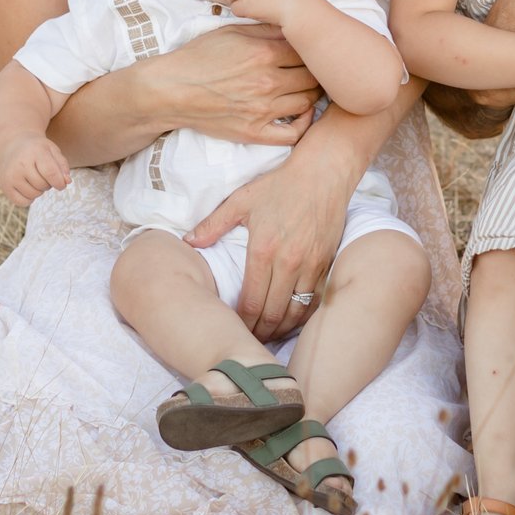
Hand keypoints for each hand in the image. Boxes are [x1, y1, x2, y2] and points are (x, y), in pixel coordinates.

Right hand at [0, 135, 72, 205]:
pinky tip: (27, 187)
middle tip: (43, 176)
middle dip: (48, 184)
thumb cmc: (37, 150)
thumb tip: (67, 182)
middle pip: (42, 185)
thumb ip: (62, 166)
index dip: (59, 182)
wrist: (13, 146)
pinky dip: (29, 198)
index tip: (61, 184)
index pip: (50, 173)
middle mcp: (20, 163)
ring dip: (39, 191)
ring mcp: (10, 175)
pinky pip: (22, 202)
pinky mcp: (5, 186)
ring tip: (35, 179)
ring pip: (33, 195)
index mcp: (35, 151)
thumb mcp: (52, 151)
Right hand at [150, 23, 319, 144]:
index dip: (312, 51)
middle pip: (312, 78)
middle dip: (317, 72)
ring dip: (312, 95)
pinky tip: (301, 114)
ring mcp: (262, 109)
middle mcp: (267, 82)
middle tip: (317, 71)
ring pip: (307, 103)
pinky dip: (304, 124)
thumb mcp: (231, 32)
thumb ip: (265, 30)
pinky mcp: (254, 132)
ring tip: (308, 89)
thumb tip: (292, 27)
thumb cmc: (199, 57)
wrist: (171, 89)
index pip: (307, 51)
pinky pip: (293, 134)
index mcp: (263, 53)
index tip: (313, 52)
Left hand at [186, 144, 352, 339]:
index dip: (241, 323)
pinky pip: (314, 301)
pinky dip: (302, 316)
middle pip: (272, 315)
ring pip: (295, 312)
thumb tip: (188, 242)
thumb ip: (213, 224)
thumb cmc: (280, 184)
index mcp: (263, 250)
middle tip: (248, 341)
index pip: (250, 303)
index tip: (232, 330)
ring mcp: (310, 265)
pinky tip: (291, 320)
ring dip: (280, 329)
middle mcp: (288, 263)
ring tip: (268, 335)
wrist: (323, 172)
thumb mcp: (241, 199)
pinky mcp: (326, 263)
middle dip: (258, 333)